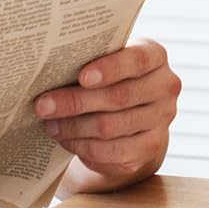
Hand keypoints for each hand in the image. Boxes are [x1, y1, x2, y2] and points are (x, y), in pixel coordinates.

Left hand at [34, 38, 179, 191]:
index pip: (137, 60)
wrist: (134, 117)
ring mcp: (161, 119)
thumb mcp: (107, 63)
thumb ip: (90, 61)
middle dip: (75, 102)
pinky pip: (111, 150)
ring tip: (49, 124)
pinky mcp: (150, 147)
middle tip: (43, 106)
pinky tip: (66, 139)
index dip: (110, 69)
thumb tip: (49, 70)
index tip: (81, 77)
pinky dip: (82, 146)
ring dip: (73, 127)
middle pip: (119, 97)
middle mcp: (165, 86)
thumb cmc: (111, 81)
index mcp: (155, 57)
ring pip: (110, 126)